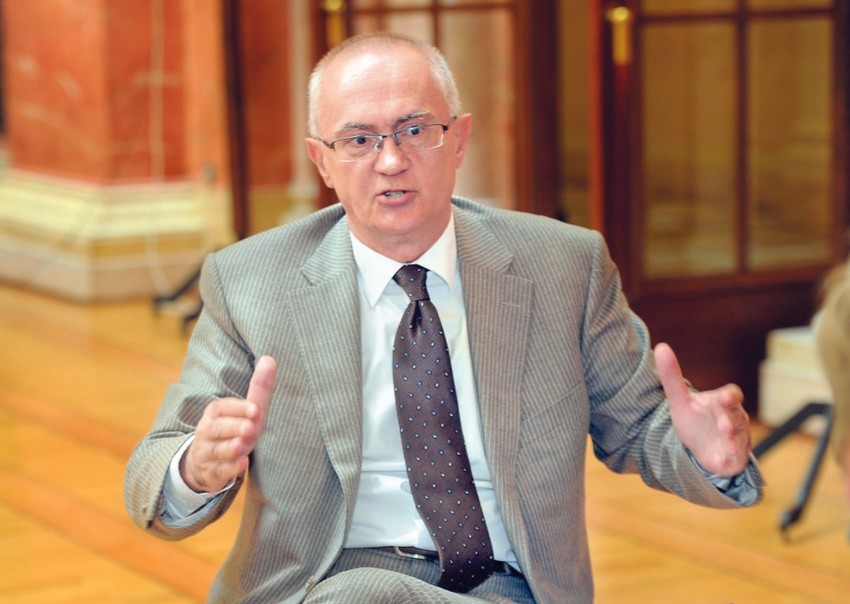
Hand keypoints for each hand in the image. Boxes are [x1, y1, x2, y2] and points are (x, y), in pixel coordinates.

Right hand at [181, 356, 276, 492]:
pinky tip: (241, 465)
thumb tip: (270, 358)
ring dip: (229, 448)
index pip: (222, 408)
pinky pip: (218, 471)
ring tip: (242, 446)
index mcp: (215, 413)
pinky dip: (229, 469)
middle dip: (233, 427)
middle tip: (250, 428)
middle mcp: (207, 431)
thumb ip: (259, 388)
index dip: (238, 408)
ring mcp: (207, 453)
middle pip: (216, 428)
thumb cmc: (233, 430)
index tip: (255, 409)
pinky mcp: (210, 472)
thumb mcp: (248, 411)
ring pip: (215, 450)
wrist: (206, 463)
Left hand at [654, 343, 751, 476]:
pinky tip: (724, 460)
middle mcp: (734, 419)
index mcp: (722, 402)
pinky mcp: (733, 458)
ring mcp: (737, 439)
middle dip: (730, 421)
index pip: (732, 395)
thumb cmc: (694, 420)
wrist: (701, 449)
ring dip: (734, 441)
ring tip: (728, 444)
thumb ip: (671, 377)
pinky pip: (735, 459)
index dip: (730, 396)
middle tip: (722, 425)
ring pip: (740, 438)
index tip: (724, 397)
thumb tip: (660, 347)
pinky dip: (731, 459)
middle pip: (737, 417)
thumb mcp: (679, 400)